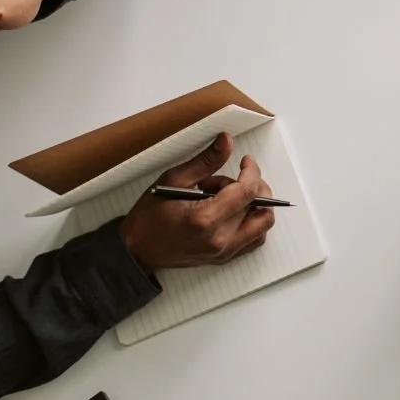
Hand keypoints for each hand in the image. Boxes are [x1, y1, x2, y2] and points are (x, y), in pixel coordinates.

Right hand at [118, 133, 276, 272]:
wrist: (137, 250)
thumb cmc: (150, 217)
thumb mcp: (174, 180)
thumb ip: (205, 161)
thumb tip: (227, 141)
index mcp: (206, 220)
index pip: (247, 192)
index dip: (252, 171)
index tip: (246, 162)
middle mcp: (219, 240)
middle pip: (257, 206)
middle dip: (247, 187)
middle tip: (226, 182)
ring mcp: (223, 252)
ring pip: (262, 224)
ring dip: (254, 205)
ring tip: (229, 198)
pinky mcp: (224, 258)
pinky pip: (254, 239)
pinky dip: (252, 221)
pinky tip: (233, 211)